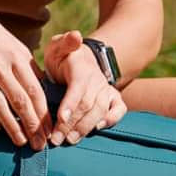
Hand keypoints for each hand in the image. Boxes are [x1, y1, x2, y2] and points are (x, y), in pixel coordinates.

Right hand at [0, 4, 51, 149]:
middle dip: (32, 125)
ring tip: (20, 141)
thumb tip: (45, 90)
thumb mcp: (14, 45)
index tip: (50, 130)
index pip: (34, 90)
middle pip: (19, 100)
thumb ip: (29, 68)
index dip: (43, 113)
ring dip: (11, 126)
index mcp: (15, 56)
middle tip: (38, 143)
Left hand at [44, 30, 126, 145]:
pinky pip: (119, 109)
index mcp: (81, 67)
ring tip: (70, 140)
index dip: (70, 104)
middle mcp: (96, 79)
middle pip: (87, 104)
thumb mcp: (58, 47)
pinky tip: (98, 129)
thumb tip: (75, 36)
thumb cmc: (63, 58)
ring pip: (99, 111)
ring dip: (85, 127)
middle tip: (56, 139)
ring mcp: (105, 89)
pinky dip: (112, 120)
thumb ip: (64, 43)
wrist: (82, 60)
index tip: (60, 119)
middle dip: (71, 124)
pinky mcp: (112, 98)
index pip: (78, 87)